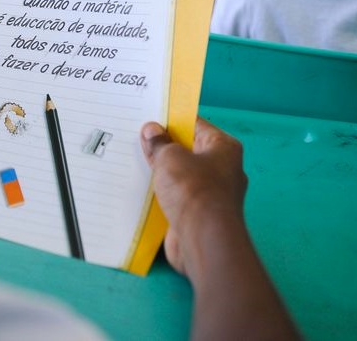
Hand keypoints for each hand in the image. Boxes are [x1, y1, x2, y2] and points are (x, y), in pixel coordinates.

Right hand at [141, 118, 246, 278]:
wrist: (203, 239)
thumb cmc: (192, 188)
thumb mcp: (170, 157)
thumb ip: (159, 143)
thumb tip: (152, 130)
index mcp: (224, 148)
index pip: (196, 125)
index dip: (172, 120)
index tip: (148, 118)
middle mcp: (223, 169)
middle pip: (188, 151)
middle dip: (164, 147)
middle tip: (135, 139)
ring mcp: (212, 194)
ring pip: (181, 176)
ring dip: (161, 173)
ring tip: (132, 162)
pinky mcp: (199, 215)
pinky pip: (177, 198)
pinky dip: (162, 195)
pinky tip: (139, 190)